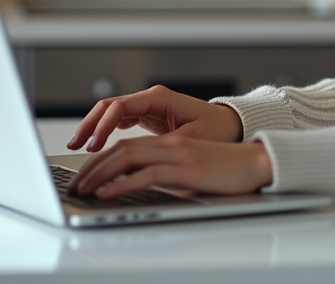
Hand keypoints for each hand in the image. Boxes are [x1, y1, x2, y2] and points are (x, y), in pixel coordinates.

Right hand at [66, 85, 243, 151]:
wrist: (231, 125)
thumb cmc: (216, 130)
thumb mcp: (190, 140)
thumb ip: (163, 147)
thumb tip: (139, 157)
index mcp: (159, 98)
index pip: (119, 106)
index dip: (102, 126)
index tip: (94, 146)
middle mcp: (150, 98)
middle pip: (108, 106)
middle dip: (89, 125)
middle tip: (74, 146)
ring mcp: (148, 106)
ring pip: (110, 113)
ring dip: (93, 128)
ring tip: (78, 147)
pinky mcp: (148, 116)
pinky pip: (119, 120)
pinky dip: (104, 131)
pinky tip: (95, 147)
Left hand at [67, 134, 272, 197]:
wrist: (259, 164)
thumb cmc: (228, 169)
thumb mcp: (192, 169)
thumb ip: (168, 173)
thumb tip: (142, 189)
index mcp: (170, 141)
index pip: (125, 145)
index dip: (99, 159)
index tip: (83, 176)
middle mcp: (170, 143)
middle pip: (120, 149)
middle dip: (92, 167)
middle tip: (74, 186)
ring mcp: (178, 154)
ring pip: (128, 157)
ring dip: (100, 174)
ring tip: (83, 189)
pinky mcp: (188, 169)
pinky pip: (147, 174)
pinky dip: (122, 183)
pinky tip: (107, 192)